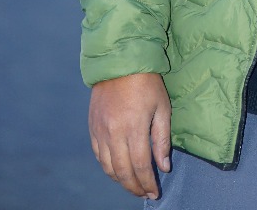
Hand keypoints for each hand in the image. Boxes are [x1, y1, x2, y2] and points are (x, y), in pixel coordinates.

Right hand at [89, 72, 171, 198]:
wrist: (119, 61)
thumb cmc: (147, 82)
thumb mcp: (162, 107)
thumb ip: (162, 139)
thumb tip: (164, 167)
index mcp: (133, 127)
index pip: (140, 165)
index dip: (147, 182)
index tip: (155, 193)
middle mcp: (113, 132)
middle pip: (122, 171)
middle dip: (135, 187)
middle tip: (145, 194)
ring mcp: (100, 131)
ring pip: (108, 167)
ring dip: (121, 181)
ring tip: (133, 185)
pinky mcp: (92, 127)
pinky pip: (98, 155)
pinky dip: (108, 168)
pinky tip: (118, 170)